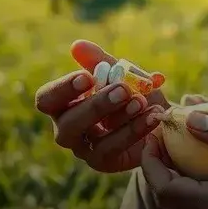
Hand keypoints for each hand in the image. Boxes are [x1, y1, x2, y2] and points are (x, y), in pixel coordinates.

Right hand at [34, 40, 168, 172]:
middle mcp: (68, 128)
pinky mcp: (105, 162)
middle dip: (95, 106)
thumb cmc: (132, 92)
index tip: (87, 77)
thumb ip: (101, 61)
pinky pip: (115, 150)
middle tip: (123, 90)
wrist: (161, 117)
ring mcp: (85, 149)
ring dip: (120, 119)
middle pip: (67, 124)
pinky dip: (134, 131)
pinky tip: (152, 116)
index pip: (47, 99)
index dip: (63, 89)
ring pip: (92, 142)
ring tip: (141, 101)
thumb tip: (77, 46)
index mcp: (64, 103)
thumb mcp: (121, 73)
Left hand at [141, 107, 207, 208]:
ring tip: (173, 153)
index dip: (151, 160)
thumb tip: (191, 117)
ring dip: (167, 182)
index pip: (164, 187)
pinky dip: (181, 195)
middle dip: (156, 168)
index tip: (154, 135)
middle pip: (163, 200)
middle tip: (162, 141)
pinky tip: (189, 174)